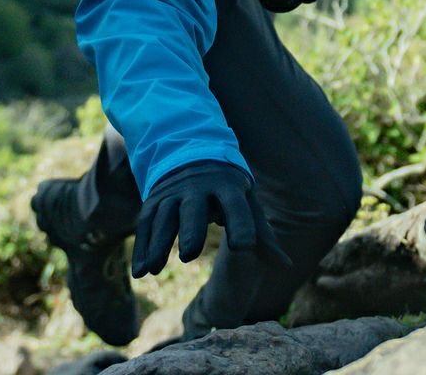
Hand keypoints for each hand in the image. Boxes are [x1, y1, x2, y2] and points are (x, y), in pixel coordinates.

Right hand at [130, 160, 290, 277]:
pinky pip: (146, 222)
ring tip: (155, 270)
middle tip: (190, 255)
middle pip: (193, 208)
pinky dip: (142, 247)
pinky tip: (141, 273)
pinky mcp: (155, 198)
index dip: (241, 223)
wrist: (195, 153)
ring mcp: (174, 192)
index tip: (243, 247)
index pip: (236, 205)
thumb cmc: (229, 188)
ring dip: (159, 242)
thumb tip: (285, 265)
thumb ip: (263, 234)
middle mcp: (198, 187)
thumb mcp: (248, 202)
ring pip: (164, 216)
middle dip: (191, 229)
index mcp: (228, 186)